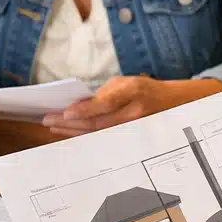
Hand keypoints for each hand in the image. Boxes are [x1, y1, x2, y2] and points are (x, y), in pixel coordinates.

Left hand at [42, 76, 221, 135]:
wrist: (173, 105)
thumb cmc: (145, 90)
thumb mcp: (127, 82)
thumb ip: (105, 93)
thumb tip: (79, 104)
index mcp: (133, 92)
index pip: (104, 104)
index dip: (83, 110)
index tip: (64, 113)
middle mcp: (134, 113)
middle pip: (97, 122)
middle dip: (70, 123)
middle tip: (48, 120)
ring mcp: (133, 129)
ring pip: (97, 134)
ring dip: (73, 132)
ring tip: (54, 128)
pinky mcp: (130, 139)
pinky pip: (103, 139)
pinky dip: (84, 137)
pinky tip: (70, 135)